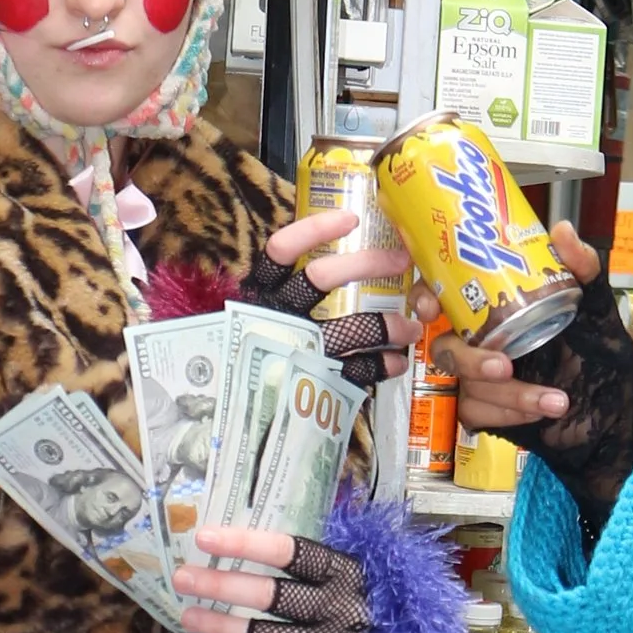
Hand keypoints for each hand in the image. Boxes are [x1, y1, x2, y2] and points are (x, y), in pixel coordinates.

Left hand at [177, 520, 379, 632]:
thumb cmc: (363, 610)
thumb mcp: (346, 578)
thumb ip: (307, 566)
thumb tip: (242, 556)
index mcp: (346, 572)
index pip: (290, 551)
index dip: (245, 542)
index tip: (204, 537)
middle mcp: (342, 608)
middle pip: (269, 594)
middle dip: (219, 584)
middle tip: (182, 578)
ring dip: (220, 625)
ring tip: (189, 614)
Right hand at [249, 207, 418, 389]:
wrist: (222, 413)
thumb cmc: (236, 357)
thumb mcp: (241, 317)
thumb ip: (270, 293)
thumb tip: (315, 263)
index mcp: (257, 294)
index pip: (281, 251)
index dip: (315, 231)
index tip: (349, 219)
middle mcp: (276, 315)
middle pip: (322, 277)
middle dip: (368, 264)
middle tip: (401, 261)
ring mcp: (297, 349)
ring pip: (349, 327)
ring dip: (387, 324)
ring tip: (411, 328)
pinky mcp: (312, 381)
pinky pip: (355, 370)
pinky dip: (381, 365)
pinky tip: (396, 363)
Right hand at [447, 219, 601, 439]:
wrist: (615, 403)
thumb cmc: (596, 345)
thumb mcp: (593, 301)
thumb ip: (581, 265)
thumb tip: (562, 231)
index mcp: (489, 305)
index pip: (438, 292)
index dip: (423, 298)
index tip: (432, 308)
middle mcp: (476, 338)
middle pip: (444, 347)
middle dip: (470, 359)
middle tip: (504, 366)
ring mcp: (476, 376)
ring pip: (466, 386)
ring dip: (509, 395)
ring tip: (556, 400)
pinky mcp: (484, 410)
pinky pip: (476, 414)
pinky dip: (508, 415)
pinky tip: (542, 410)